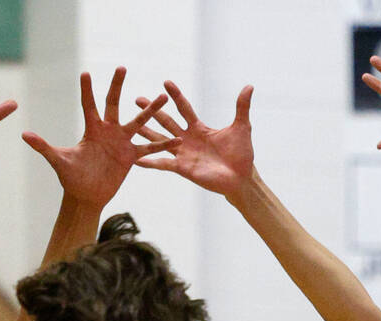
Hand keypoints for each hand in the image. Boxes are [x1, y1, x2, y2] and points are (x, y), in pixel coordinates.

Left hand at [22, 68, 177, 208]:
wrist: (86, 196)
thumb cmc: (71, 178)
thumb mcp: (58, 161)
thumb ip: (44, 146)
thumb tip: (25, 134)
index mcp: (91, 130)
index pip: (88, 105)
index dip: (87, 90)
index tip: (85, 72)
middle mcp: (107, 131)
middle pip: (113, 104)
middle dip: (117, 86)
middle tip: (121, 67)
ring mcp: (121, 143)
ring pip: (138, 122)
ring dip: (150, 110)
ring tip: (163, 95)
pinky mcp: (131, 157)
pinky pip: (149, 149)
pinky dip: (163, 145)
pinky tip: (177, 140)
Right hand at [134, 82, 254, 200]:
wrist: (240, 178)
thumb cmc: (241, 154)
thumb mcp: (241, 127)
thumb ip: (242, 107)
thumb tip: (249, 86)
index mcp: (199, 128)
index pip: (184, 108)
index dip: (176, 95)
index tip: (165, 82)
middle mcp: (187, 139)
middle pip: (166, 121)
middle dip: (152, 110)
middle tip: (137, 99)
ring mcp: (183, 154)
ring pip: (160, 140)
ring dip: (146, 132)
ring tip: (131, 125)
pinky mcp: (182, 168)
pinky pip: (163, 163)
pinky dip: (149, 162)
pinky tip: (135, 158)